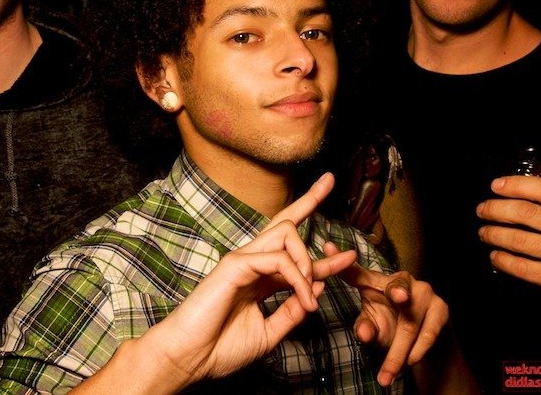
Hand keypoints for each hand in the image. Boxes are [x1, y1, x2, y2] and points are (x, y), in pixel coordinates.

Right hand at [73, 173, 356, 394]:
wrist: (190, 360)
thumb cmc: (220, 350)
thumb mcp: (269, 333)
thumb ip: (291, 311)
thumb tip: (318, 289)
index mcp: (260, 279)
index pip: (295, 258)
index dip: (326, 259)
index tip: (350, 256)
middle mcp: (253, 263)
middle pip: (285, 223)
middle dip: (309, 200)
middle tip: (329, 179)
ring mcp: (243, 260)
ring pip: (286, 232)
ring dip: (308, 259)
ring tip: (313, 287)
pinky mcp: (235, 264)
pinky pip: (278, 258)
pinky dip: (297, 276)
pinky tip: (304, 294)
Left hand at [323, 242, 447, 386]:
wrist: (422, 336)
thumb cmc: (391, 323)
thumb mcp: (371, 323)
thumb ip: (364, 326)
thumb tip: (363, 333)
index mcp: (379, 281)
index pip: (359, 274)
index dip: (347, 267)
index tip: (329, 248)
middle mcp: (404, 280)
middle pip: (397, 291)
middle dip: (397, 293)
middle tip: (386, 308)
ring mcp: (425, 293)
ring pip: (410, 323)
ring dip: (398, 353)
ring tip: (386, 375)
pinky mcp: (441, 309)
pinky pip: (428, 332)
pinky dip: (417, 351)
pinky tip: (407, 364)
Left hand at [477, 175, 540, 317]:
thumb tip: (537, 182)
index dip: (516, 184)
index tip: (496, 186)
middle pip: (525, 213)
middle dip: (495, 209)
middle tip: (482, 210)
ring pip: (518, 240)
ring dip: (493, 234)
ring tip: (484, 232)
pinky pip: (522, 268)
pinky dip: (502, 260)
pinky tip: (495, 256)